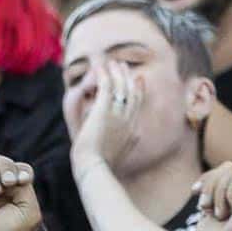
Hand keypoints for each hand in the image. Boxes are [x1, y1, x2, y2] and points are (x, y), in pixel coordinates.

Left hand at [71, 61, 143, 175]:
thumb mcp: (121, 154)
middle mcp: (127, 118)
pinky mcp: (103, 110)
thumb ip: (129, 143)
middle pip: (130, 91)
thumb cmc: (102, 166)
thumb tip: (137, 136)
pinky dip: (104, 76)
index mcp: (131, 129)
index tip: (138, 80)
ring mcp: (116, 113)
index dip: (138, 90)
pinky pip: (105, 87)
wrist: (93, 167)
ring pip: (120, 86)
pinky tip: (100, 68)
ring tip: (112, 63)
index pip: (137, 104)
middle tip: (123, 66)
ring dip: (116, 73)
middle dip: (127, 77)